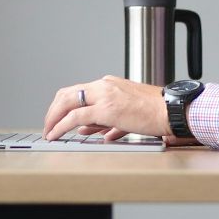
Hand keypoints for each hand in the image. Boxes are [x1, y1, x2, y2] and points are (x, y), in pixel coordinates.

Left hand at [43, 75, 181, 142]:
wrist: (171, 110)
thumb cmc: (156, 112)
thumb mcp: (127, 114)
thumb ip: (105, 121)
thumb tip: (87, 129)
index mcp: (109, 84)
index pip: (77, 90)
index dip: (62, 104)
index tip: (56, 116)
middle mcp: (104, 86)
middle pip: (67, 94)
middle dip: (53, 110)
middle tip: (48, 124)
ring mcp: (104, 96)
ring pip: (67, 103)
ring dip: (53, 118)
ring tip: (49, 132)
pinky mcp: (106, 109)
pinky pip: (75, 117)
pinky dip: (61, 126)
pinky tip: (55, 134)